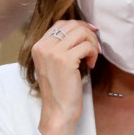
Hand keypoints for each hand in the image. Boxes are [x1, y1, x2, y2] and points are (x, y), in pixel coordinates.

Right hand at [31, 20, 99, 134]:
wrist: (57, 110)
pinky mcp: (66, 60)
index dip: (77, 25)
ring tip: (92, 57)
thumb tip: (81, 30)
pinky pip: (86, 46)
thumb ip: (59, 47)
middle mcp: (43, 46)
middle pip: (71, 25)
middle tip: (95, 47)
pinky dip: (93, 54)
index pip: (60, 23)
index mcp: (38, 46)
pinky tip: (90, 65)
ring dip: (92, 43)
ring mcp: (53, 52)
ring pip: (80, 33)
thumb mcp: (52, 64)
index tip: (89, 33)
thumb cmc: (58, 89)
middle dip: (88, 33)